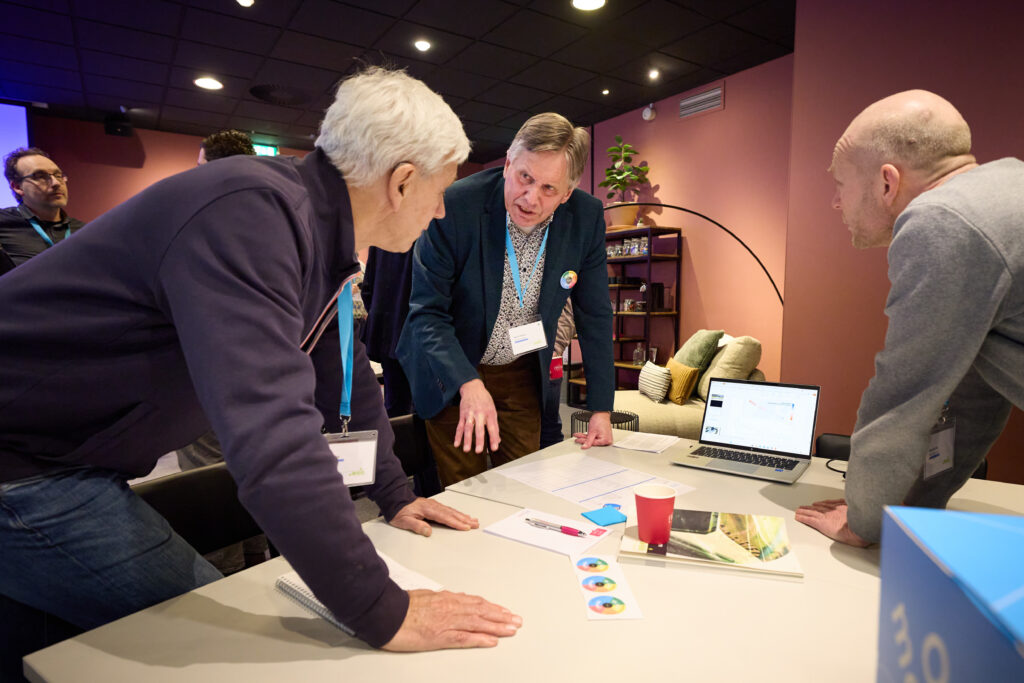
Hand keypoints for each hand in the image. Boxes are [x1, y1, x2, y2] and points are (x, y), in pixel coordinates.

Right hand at [382, 590, 521, 650]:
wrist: (385, 613)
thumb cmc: (400, 605)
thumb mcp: (423, 597)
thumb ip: (438, 599)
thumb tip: (448, 598)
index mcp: (446, 598)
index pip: (475, 602)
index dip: (492, 607)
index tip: (504, 611)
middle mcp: (450, 608)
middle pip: (482, 611)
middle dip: (501, 616)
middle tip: (517, 620)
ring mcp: (447, 622)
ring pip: (478, 623)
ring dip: (497, 626)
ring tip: (512, 629)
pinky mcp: (440, 636)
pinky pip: (465, 638)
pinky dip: (481, 639)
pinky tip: (492, 641)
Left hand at [389, 497, 479, 537]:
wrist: (395, 500)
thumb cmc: (399, 512)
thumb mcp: (404, 521)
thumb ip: (417, 526)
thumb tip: (429, 531)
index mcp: (428, 509)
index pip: (445, 518)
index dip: (456, 523)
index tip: (466, 527)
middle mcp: (433, 506)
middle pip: (452, 513)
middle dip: (465, 519)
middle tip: (476, 524)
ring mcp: (434, 505)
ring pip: (452, 511)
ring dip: (463, 516)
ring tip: (473, 520)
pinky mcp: (434, 506)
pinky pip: (448, 509)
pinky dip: (457, 513)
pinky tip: (461, 515)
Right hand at [455, 379, 499, 453]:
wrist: (472, 388)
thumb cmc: (485, 401)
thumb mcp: (493, 410)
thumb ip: (494, 426)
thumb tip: (498, 440)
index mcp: (490, 413)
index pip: (492, 427)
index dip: (494, 438)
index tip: (494, 448)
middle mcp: (480, 413)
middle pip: (479, 429)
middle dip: (479, 440)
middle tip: (479, 451)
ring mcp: (470, 414)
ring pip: (468, 428)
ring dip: (467, 440)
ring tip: (466, 450)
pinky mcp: (462, 414)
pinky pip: (460, 426)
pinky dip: (457, 436)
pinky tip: (456, 444)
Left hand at [573, 411, 613, 448]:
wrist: (601, 413)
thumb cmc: (599, 420)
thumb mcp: (592, 432)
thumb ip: (588, 441)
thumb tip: (584, 447)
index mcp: (606, 441)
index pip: (593, 444)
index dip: (584, 442)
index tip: (578, 441)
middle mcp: (607, 441)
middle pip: (593, 442)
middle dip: (584, 439)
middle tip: (577, 438)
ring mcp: (605, 438)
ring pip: (592, 439)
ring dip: (585, 437)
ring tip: (578, 435)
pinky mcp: (602, 436)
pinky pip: (594, 437)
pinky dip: (588, 436)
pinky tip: (582, 435)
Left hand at [794, 499, 870, 546]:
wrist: (860, 528)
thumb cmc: (863, 525)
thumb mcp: (861, 515)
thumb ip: (856, 513)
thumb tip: (858, 518)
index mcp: (842, 508)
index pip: (828, 504)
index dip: (821, 504)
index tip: (816, 504)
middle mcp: (832, 510)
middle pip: (818, 507)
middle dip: (811, 507)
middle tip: (804, 507)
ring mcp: (826, 516)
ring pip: (812, 512)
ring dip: (804, 511)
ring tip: (798, 511)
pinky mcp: (821, 523)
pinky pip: (809, 519)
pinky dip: (803, 517)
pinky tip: (798, 517)